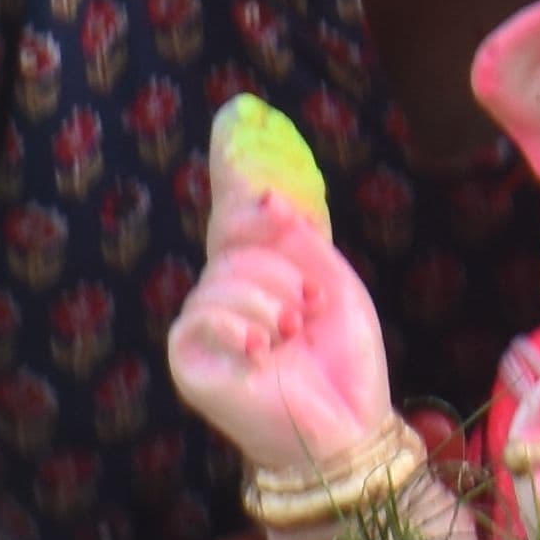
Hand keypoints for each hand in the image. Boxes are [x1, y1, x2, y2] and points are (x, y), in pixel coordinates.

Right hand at [167, 137, 397, 490]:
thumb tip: (262, 196)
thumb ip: (297, 238)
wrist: (348, 426)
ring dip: (277, 305)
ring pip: (232, 278)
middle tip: (306, 317)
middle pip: (243, 245)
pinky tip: (263, 352)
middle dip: (288, 275)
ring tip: (291, 339)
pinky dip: (247, 326)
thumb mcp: (333, 284)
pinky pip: (209, 314)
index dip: (233, 165)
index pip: (235, 212)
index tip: (234, 113)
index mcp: (254, 274)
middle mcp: (220, 294)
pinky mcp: (191, 359)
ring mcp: (202, 327)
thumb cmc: (341, 362)